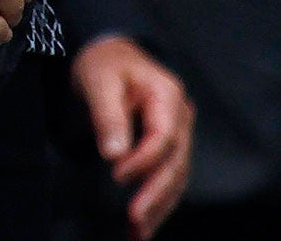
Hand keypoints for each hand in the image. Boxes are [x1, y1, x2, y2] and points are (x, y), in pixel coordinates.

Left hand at [69, 34, 193, 238]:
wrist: (111, 57)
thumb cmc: (104, 65)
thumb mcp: (99, 80)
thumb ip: (108, 115)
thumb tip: (114, 154)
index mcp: (167, 95)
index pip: (163, 136)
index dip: (143, 159)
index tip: (116, 174)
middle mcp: (181, 118)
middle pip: (175, 163)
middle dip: (156, 194)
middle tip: (135, 218)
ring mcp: (179, 135)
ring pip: (176, 178)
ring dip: (159, 207)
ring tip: (139, 233)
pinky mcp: (169, 150)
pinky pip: (168, 179)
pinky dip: (157, 203)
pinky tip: (144, 226)